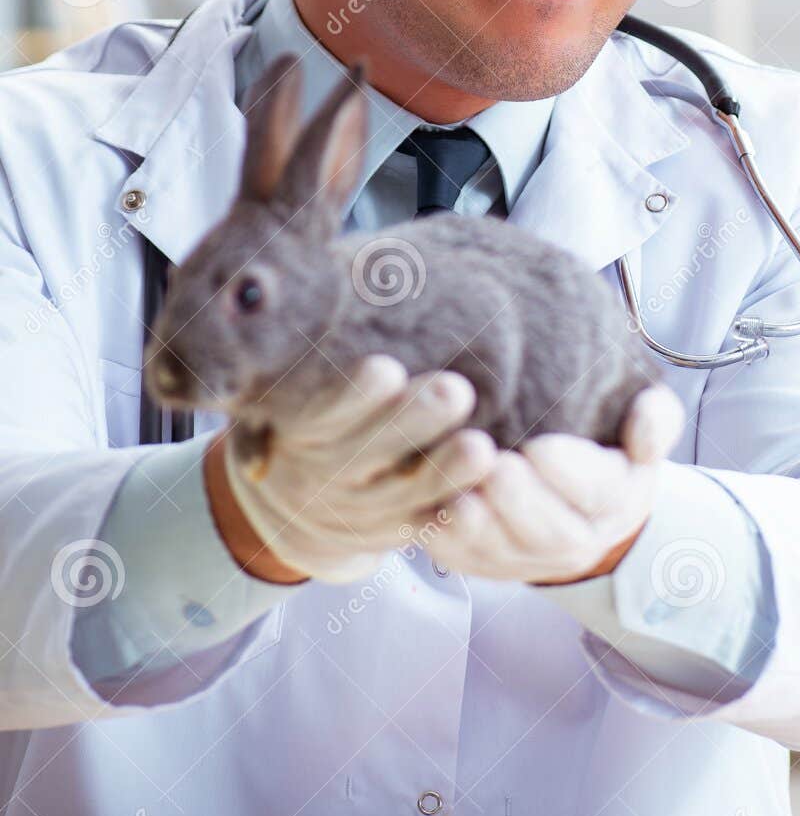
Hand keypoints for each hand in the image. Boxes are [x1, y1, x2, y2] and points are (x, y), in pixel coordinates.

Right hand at [218, 355, 497, 583]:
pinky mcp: (389, 534)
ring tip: (482, 448)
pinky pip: (422, 530)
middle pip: (365, 452)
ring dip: (444, 473)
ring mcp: (357, 511)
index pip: (321, 412)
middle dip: (413, 421)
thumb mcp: (302, 389)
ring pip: (401, 496)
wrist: (298, 501)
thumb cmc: (319, 417)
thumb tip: (370, 280)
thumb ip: (326, 354)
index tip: (386, 368)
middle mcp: (322, 474)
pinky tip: (485, 495)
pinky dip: (453, 516)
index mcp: (299, 429)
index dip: (352, 395)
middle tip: (456, 391)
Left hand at [421, 384, 684, 584]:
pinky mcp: (485, 563)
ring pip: (504, 554)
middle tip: (494, 467)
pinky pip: (465, 560)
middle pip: (552, 533)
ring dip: (479, 529)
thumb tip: (646, 435)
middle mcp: (576, 540)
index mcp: (616, 500)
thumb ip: (655, 418)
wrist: (577, 500)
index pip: (599, 493)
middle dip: (521, 503)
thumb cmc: (604, 447)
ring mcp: (528, 559)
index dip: (569, 473)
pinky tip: (426, 513)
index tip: (540, 446)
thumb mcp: (641, 425)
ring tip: (456, 497)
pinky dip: (444, 541)